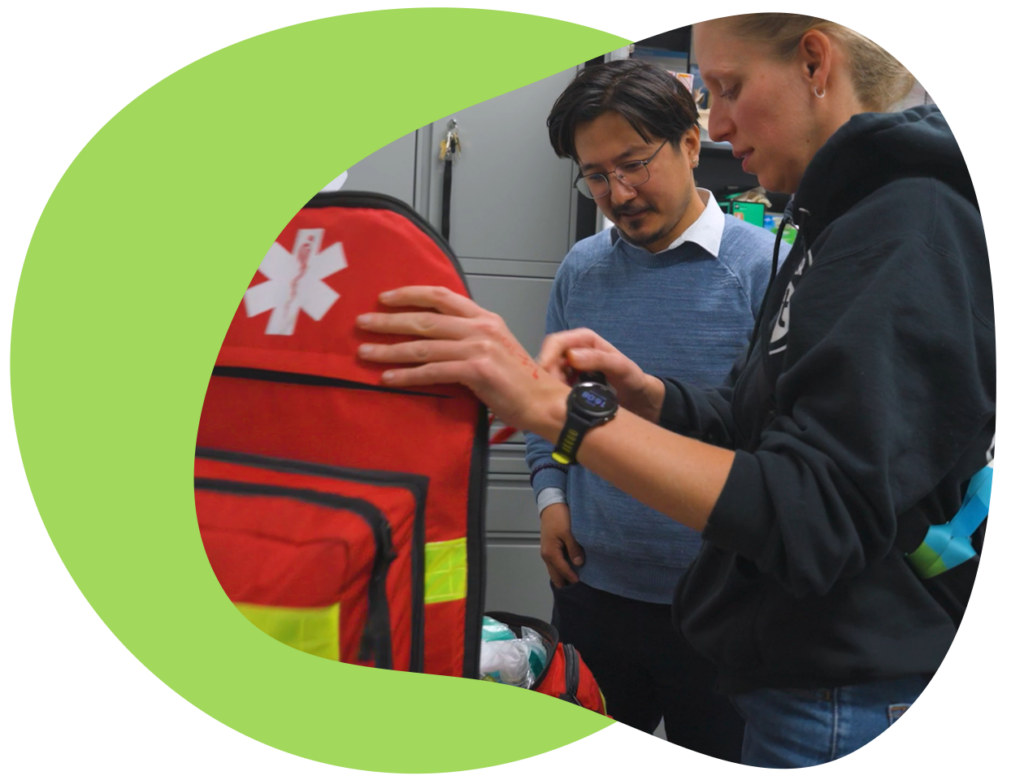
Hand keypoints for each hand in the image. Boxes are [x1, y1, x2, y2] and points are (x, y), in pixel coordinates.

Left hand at [355, 286, 569, 435]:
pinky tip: (389, 378)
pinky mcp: (476, 371)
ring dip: (390, 350)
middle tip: (363, 324)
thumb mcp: (494, 347)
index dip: (409, 294)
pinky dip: (407, 375)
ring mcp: (479, 348)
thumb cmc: (519, 381)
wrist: (542, 402)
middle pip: (425, 318)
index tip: (385, 298)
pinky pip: (433, 371)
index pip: (440, 295)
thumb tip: (432, 337)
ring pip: (423, 346)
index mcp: (484, 318)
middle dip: (389, 321)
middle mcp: (481, 328)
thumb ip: (467, 337)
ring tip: (365, 353)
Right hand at [537, 328, 665, 422]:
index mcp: (583, 339)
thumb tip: (571, 356)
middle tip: (553, 396)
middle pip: (547, 360)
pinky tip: (561, 405)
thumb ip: (598, 359)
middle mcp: (573, 351)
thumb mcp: (621, 367)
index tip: (544, 378)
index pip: (556, 343)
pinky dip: (553, 396)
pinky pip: (553, 388)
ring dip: (549, 388)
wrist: (639, 400)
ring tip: (560, 402)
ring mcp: (569, 369)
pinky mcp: (567, 385)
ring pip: (547, 375)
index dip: (547, 358)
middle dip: (546, 376)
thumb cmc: (632, 379)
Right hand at [540, 503, 583, 587]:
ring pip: (553, 569)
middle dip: (563, 582)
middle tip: (573, 590)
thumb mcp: (569, 533)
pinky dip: (559, 568)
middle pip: (554, 574)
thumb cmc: (559, 517)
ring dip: (561, 575)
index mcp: (551, 553)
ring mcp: (546, 551)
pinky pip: (553, 562)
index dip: (572, 578)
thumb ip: (574, 549)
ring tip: (570, 582)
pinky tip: (566, 568)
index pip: (563, 570)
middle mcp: (546, 555)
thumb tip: (579, 563)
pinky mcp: (548, 546)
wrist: (551, 505)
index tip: (580, 584)